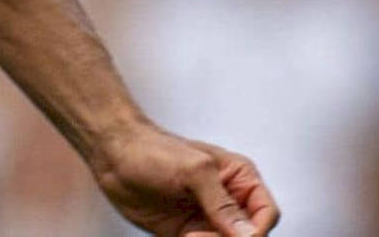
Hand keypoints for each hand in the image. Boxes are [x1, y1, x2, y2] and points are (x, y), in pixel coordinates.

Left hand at [93, 123, 279, 236]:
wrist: (112, 155)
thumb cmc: (151, 149)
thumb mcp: (192, 170)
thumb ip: (221, 202)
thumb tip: (246, 233)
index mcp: (239, 178)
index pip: (266, 214)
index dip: (255, 231)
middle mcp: (227, 201)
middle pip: (246, 236)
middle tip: (198, 236)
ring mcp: (207, 219)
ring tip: (187, 235)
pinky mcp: (187, 234)